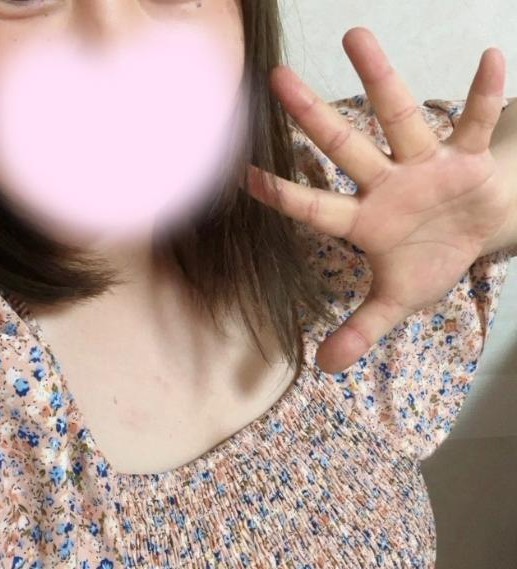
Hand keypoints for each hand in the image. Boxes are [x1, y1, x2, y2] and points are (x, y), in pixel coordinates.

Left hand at [243, 27, 513, 373]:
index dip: (285, 194)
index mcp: (366, 222)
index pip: (318, 206)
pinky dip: (483, 96)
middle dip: (313, 117)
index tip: (244, 175)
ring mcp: (425, 165)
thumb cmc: (428, 260)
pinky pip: (474, 123)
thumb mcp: (395, 301)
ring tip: (355, 36)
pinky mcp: (465, 157)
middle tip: (278, 77)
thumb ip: (361, 329)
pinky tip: (490, 59)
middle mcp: (387, 184)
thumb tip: (324, 367)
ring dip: (380, 79)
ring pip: (400, 118)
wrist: (475, 234)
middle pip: (346, 147)